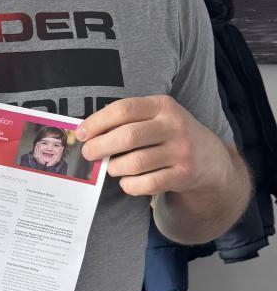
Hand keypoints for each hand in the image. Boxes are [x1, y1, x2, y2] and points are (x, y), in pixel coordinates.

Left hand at [77, 95, 229, 196]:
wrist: (209, 159)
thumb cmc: (169, 135)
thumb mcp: (156, 117)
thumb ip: (127, 120)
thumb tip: (86, 133)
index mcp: (163, 105)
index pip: (124, 109)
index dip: (97, 122)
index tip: (81, 134)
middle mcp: (175, 125)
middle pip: (127, 136)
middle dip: (100, 147)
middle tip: (89, 154)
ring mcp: (182, 151)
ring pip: (135, 163)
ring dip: (115, 168)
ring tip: (111, 167)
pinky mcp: (184, 174)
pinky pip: (146, 184)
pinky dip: (130, 185)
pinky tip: (127, 181)